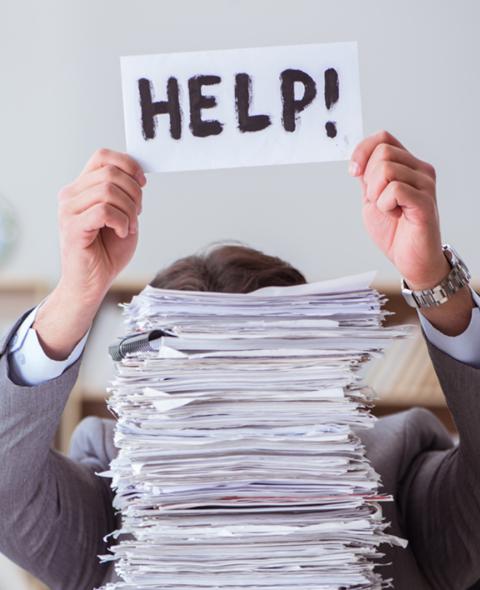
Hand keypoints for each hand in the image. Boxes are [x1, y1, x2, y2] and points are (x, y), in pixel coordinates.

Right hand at [57, 148, 145, 302]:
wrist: (92, 283)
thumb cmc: (107, 252)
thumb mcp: (123, 216)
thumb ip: (125, 194)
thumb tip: (137, 176)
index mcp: (82, 188)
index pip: (102, 157)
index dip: (128, 164)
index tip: (142, 183)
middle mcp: (71, 195)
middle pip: (110, 172)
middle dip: (134, 192)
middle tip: (137, 213)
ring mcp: (68, 211)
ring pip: (108, 190)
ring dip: (129, 209)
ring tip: (129, 227)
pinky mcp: (73, 228)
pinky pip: (104, 211)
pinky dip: (121, 221)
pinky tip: (122, 233)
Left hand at [349, 130, 446, 289]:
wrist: (410, 259)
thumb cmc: (395, 231)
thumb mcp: (372, 198)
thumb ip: (368, 178)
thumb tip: (358, 160)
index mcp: (407, 166)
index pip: (383, 138)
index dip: (363, 151)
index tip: (354, 173)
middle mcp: (420, 170)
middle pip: (382, 152)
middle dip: (369, 178)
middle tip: (377, 200)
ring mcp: (425, 184)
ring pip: (386, 169)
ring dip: (376, 194)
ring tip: (388, 209)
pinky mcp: (425, 202)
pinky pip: (395, 189)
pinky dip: (385, 205)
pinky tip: (395, 214)